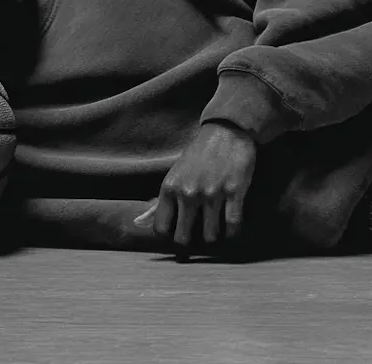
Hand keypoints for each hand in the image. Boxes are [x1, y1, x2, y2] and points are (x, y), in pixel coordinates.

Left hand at [134, 121, 256, 255]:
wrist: (226, 132)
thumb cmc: (198, 156)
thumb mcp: (173, 176)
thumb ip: (156, 202)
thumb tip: (137, 223)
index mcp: (170, 188)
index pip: (160, 228)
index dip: (169, 234)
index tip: (177, 231)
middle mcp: (188, 192)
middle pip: (183, 237)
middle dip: (190, 239)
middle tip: (197, 233)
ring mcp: (211, 193)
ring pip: (210, 236)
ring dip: (213, 235)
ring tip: (215, 228)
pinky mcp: (234, 192)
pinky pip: (232, 225)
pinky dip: (232, 232)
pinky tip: (230, 227)